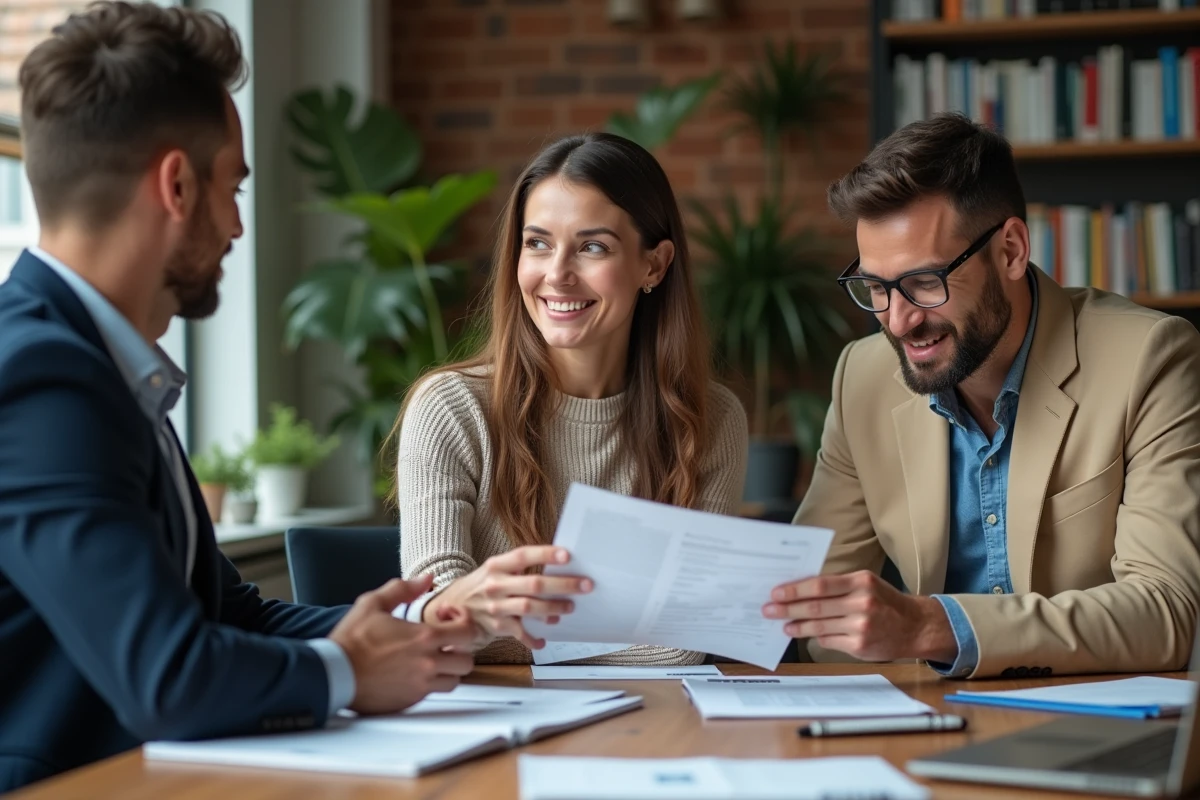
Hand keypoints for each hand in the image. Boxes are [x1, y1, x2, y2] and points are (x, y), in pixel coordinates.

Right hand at [329, 575, 475, 713]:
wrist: (333, 674)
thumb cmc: (351, 640)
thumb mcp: (373, 603)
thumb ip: (403, 589)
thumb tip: (427, 579)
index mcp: (423, 638)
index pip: (468, 633)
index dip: (464, 623)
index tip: (449, 620)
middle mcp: (427, 664)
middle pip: (467, 661)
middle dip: (459, 649)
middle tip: (444, 643)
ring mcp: (420, 686)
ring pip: (454, 682)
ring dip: (448, 670)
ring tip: (432, 660)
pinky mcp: (409, 701)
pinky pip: (432, 694)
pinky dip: (430, 684)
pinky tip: (415, 673)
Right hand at [425, 546, 591, 649]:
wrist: (450, 608)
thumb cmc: (481, 586)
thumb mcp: (494, 571)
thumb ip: (519, 569)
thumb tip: (555, 569)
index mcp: (496, 566)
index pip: (523, 556)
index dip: (545, 554)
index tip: (567, 555)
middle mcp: (495, 585)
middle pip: (534, 584)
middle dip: (563, 585)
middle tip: (585, 585)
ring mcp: (495, 607)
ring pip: (530, 607)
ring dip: (554, 608)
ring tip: (569, 607)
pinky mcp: (496, 626)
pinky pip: (519, 633)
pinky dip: (533, 638)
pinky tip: (543, 639)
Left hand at [763, 571, 956, 662]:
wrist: (915, 626)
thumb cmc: (884, 602)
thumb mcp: (865, 584)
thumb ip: (837, 586)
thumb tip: (800, 590)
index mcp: (860, 582)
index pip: (819, 585)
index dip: (794, 590)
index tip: (775, 592)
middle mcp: (861, 603)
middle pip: (815, 606)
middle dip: (787, 608)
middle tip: (769, 610)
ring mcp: (861, 626)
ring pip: (819, 626)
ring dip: (797, 625)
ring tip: (783, 624)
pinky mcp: (860, 645)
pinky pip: (829, 641)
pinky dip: (815, 637)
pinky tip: (805, 634)